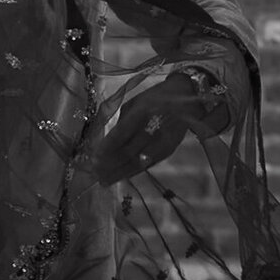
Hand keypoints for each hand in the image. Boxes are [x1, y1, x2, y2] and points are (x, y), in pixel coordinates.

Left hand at [93, 76, 216, 184]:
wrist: (186, 97)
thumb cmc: (155, 98)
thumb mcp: (135, 103)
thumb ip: (121, 122)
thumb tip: (107, 142)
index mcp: (142, 112)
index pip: (121, 134)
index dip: (106, 148)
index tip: (93, 158)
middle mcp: (153, 127)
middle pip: (128, 152)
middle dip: (109, 165)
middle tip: (95, 173)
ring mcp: (163, 141)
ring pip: (139, 162)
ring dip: (120, 173)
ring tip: (105, 181)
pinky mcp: (169, 150)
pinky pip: (148, 164)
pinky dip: (133, 171)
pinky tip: (122, 176)